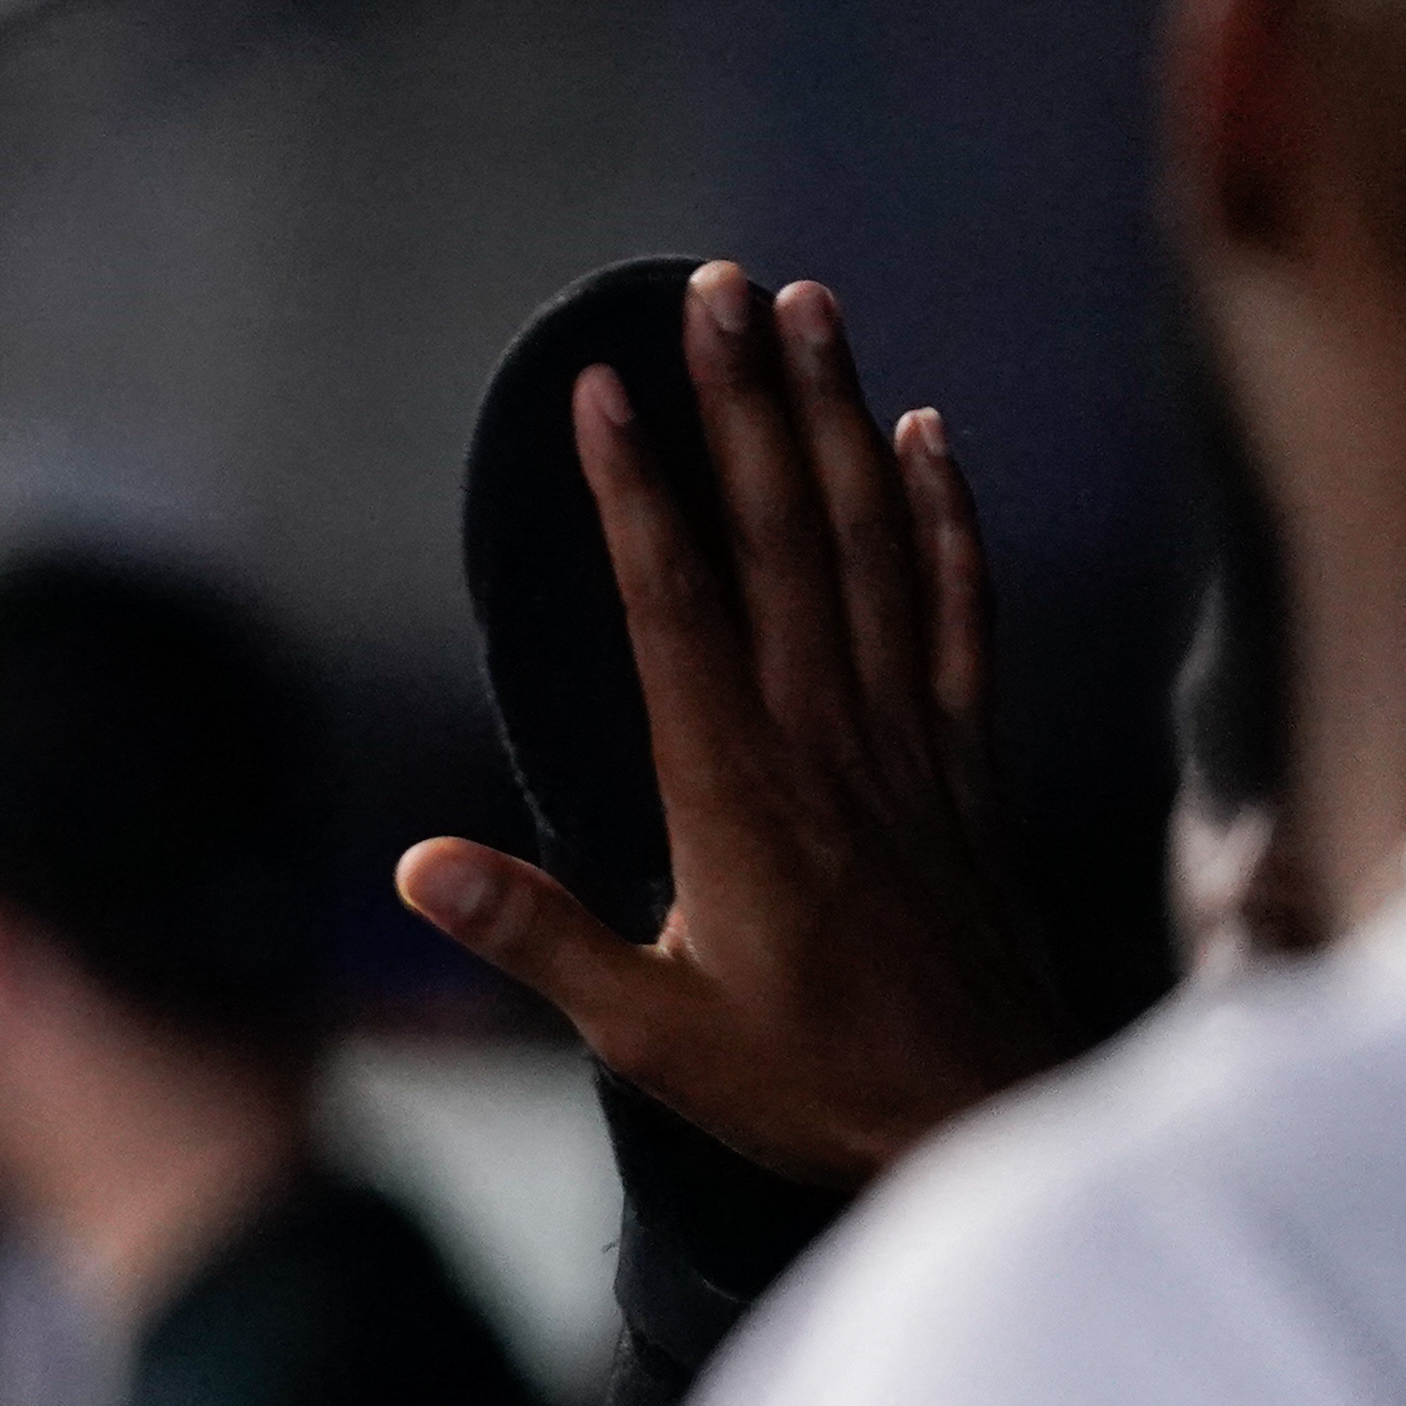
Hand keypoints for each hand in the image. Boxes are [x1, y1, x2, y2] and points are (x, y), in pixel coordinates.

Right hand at [404, 264, 1067, 1182]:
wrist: (988, 1115)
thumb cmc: (807, 1085)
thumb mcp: (649, 1033)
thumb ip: (538, 938)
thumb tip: (418, 867)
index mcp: (736, 792)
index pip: (676, 606)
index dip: (637, 490)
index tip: (604, 388)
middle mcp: (826, 738)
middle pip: (781, 537)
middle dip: (743, 403)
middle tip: (717, 290)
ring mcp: (904, 740)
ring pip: (871, 546)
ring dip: (836, 422)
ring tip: (811, 313)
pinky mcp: (962, 763)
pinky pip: (957, 611)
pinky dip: (946, 518)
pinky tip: (929, 440)